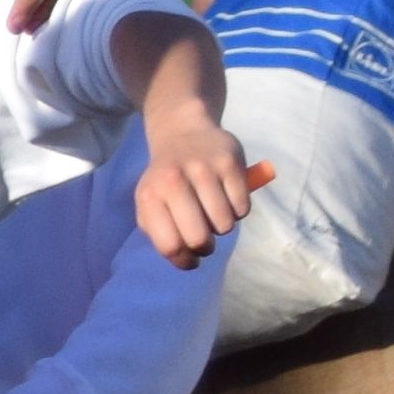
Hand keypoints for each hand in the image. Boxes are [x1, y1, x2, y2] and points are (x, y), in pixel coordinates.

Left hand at [130, 107, 265, 266]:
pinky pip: (242, 208)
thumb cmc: (166, 177)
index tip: (190, 260)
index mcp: (150, 196)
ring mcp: (203, 170)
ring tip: (213, 213)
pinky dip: (238, 211)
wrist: (183, 132)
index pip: (169, 244)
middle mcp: (174, 181)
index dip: (183, 261)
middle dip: (204, 247)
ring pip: (224, 225)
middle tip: (204, 241)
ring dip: (222, 227)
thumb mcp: (150, 202)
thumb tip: (183, 258)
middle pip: (199, 238)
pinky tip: (228, 199)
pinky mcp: (230, 163)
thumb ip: (159, 231)